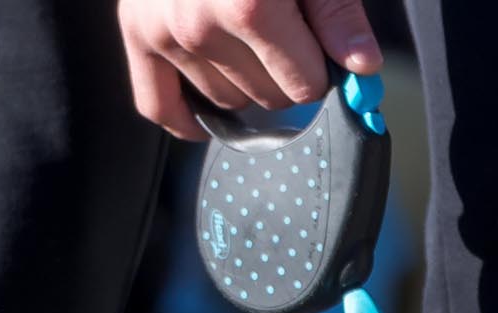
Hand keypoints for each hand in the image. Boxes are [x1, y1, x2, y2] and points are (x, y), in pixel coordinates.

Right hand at [118, 0, 381, 140]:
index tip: (319, 48)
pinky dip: (188, 117)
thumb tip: (362, 64)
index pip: (305, 85)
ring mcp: (163, 33)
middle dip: (285, 75)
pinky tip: (211, 112)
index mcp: (249, 6)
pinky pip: (158, 105)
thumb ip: (335, 12)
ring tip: (244, 36)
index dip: (320, 68)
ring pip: (226, 103)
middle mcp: (199, 25)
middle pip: (268, 98)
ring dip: (243, 83)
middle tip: (283, 35)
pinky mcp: (136, 33)